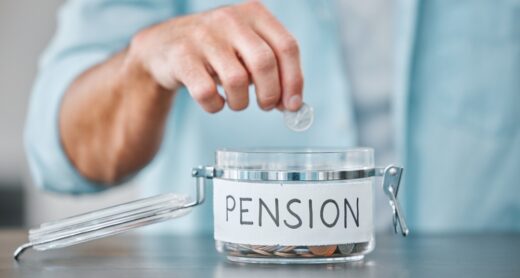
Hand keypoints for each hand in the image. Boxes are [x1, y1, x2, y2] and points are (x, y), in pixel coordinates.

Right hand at [127, 0, 303, 112]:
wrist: (164, 46)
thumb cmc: (216, 51)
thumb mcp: (247, 48)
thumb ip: (272, 69)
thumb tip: (292, 104)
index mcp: (254, 13)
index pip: (287, 47)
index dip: (294, 80)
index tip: (293, 104)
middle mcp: (230, 19)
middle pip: (264, 63)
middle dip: (270, 94)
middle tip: (266, 106)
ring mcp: (203, 36)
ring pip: (237, 81)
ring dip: (241, 102)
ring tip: (235, 101)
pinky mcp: (181, 56)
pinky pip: (207, 93)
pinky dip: (215, 106)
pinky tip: (214, 101)